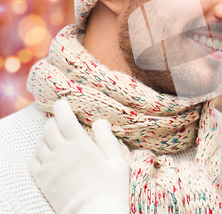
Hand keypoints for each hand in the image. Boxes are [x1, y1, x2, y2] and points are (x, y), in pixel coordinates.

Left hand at [30, 99, 129, 213]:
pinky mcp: (43, 180)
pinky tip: (48, 154)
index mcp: (81, 145)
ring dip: (47, 136)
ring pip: (40, 143)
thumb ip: (107, 138)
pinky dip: (39, 153)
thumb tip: (99, 120)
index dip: (62, 106)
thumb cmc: (111, 188)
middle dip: (54, 121)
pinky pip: (33, 160)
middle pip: (49, 128)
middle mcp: (62, 153)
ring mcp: (50, 166)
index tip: (63, 102)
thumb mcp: (117, 161)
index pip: (64, 118)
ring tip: (57, 138)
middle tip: (61, 121)